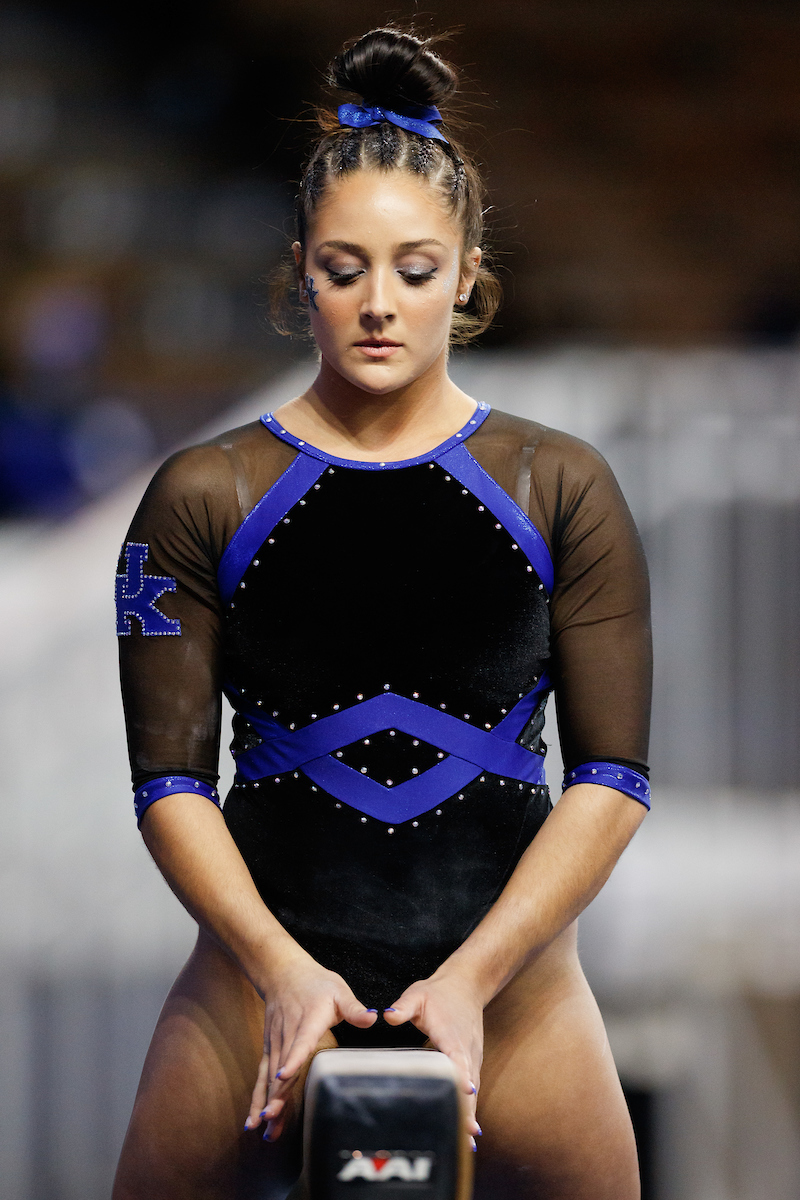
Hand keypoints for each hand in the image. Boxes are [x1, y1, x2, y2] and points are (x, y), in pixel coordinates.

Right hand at [244, 948, 376, 1139]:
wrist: (283, 973)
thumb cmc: (316, 983)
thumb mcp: (338, 990)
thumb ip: (354, 1008)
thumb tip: (373, 1018)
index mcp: (307, 1020)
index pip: (300, 1041)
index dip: (293, 1058)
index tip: (284, 1075)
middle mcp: (288, 1035)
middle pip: (281, 1067)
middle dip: (276, 1093)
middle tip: (271, 1118)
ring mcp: (276, 1044)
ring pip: (269, 1076)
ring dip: (266, 1102)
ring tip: (264, 1128)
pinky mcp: (270, 1049)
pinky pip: (262, 1076)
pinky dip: (257, 1098)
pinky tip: (253, 1120)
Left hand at [383, 967, 482, 1141]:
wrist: (466, 987)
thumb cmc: (439, 993)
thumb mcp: (419, 994)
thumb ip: (403, 1006)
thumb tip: (388, 1016)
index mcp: (452, 1035)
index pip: (458, 1057)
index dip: (461, 1075)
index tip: (466, 1092)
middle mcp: (467, 1051)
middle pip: (469, 1083)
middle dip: (468, 1108)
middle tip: (467, 1135)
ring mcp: (472, 1059)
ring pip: (473, 1091)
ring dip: (470, 1114)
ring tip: (468, 1144)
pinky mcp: (471, 1065)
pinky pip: (471, 1090)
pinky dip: (470, 1109)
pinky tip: (467, 1132)